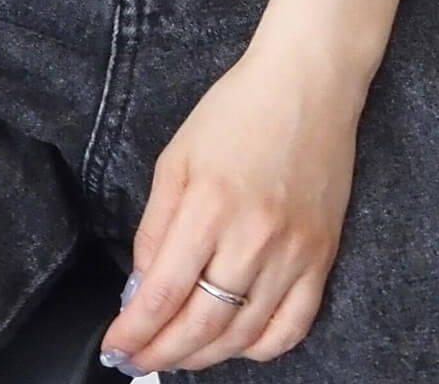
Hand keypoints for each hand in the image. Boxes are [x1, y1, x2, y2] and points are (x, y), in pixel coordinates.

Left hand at [97, 42, 369, 373]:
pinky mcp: (322, 257)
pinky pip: (292, 327)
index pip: (163, 292)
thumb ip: (155, 225)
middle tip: (138, 362)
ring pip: (243, 335)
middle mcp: (253, 236)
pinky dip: (259, 349)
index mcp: (208, 204)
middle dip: (162, 354)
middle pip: (201, 324)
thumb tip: (141, 287)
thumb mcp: (177, 156)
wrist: (307, 84)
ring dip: (203, 357)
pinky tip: (234, 344)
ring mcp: (293, 252)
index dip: (135, 332)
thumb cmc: (237, 110)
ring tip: (177, 356)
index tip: (116, 347)